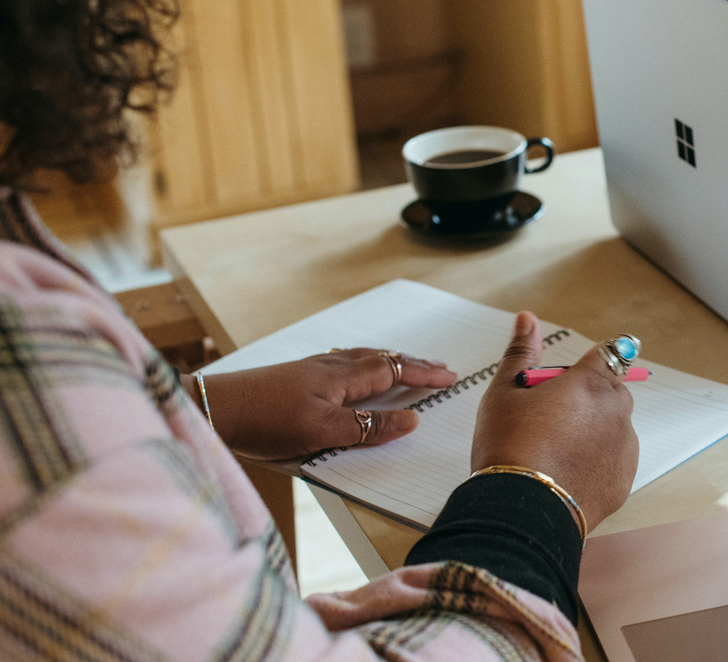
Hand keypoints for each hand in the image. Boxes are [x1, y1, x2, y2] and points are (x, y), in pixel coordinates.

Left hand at [189, 350, 456, 459]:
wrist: (213, 408)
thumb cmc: (264, 421)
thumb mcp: (321, 432)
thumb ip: (367, 428)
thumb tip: (410, 420)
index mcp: (342, 377)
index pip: (394, 371)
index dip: (423, 374)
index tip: (449, 376)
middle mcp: (330, 366)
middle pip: (382, 358)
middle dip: (413, 363)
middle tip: (439, 368)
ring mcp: (312, 368)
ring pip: (363, 358)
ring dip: (391, 361)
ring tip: (407, 365)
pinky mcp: (296, 376)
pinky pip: (344, 362)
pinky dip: (366, 363)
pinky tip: (356, 370)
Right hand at [472, 312, 637, 532]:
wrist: (520, 509)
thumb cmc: (508, 446)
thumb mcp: (505, 392)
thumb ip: (521, 352)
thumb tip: (528, 319)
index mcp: (589, 383)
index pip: (609, 353)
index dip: (592, 362)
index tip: (577, 376)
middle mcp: (615, 411)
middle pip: (611, 391)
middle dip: (588, 398)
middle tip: (550, 418)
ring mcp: (624, 447)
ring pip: (615, 427)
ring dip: (595, 430)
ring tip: (556, 450)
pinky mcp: (625, 479)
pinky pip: (615, 460)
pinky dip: (599, 461)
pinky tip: (568, 472)